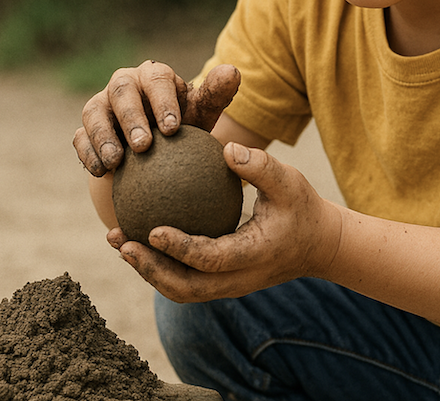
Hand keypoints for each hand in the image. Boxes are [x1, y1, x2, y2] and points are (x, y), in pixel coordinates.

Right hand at [73, 61, 240, 175]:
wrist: (157, 151)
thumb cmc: (183, 126)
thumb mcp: (202, 112)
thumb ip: (216, 94)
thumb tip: (233, 72)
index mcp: (154, 76)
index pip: (157, 79)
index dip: (163, 101)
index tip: (173, 128)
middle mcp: (124, 85)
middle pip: (121, 91)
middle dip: (131, 118)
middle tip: (143, 146)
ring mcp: (101, 106)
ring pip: (94, 112)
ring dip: (103, 136)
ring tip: (116, 162)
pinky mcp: (85, 130)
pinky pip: (80, 138)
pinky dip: (88, 154)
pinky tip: (102, 172)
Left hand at [107, 142, 342, 301]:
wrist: (319, 245)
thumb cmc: (302, 207)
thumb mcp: (290, 180)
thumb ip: (260, 166)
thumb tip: (226, 148)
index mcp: (254, 254)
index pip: (210, 258)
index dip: (179, 248)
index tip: (151, 229)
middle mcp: (239, 279)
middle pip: (186, 287)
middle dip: (149, 269)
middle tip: (120, 242)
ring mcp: (230, 286)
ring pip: (181, 291)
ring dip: (148, 272)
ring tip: (120, 243)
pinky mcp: (222, 284)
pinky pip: (185, 283)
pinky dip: (159, 269)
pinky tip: (138, 242)